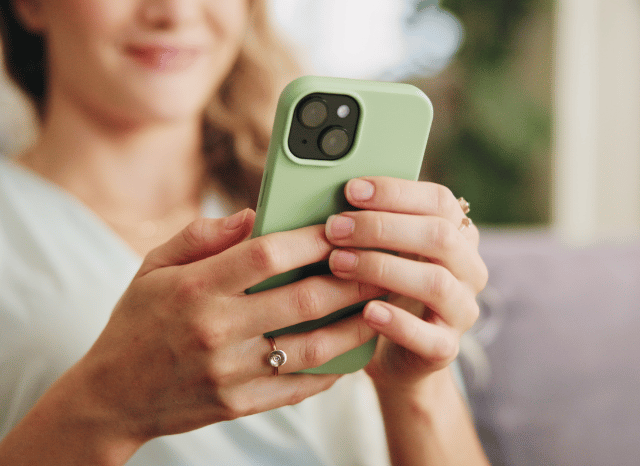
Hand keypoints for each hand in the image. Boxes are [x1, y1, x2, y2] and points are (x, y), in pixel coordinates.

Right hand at [66, 208, 381, 446]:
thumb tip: (253, 214)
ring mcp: (230, 372)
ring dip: (354, 326)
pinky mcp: (239, 404)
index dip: (312, 238)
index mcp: (196, 288)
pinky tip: (352, 351)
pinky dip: (332, 368)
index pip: (268, 255)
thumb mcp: (154, 267)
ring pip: (312, 347)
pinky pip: (299, 386)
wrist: (112, 396)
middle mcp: (217, 330)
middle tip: (380, 264)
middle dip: (351, 279)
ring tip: (379, 306)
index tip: (342, 227)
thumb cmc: (137, 321)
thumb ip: (202, 236)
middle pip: (303, 299)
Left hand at [325, 177, 487, 387]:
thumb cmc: (384, 288)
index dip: (396, 192)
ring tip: (338, 263)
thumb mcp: (385, 251)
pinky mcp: (447, 348)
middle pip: (439, 236)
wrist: (395, 351)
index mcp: (458, 235)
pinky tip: (368, 311)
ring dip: (382, 268)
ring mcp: (462, 310)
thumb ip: (376, 224)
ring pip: (435, 282)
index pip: (439, 201)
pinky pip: (429, 337)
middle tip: (335, 228)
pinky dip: (398, 323)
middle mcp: (469, 270)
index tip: (351, 190)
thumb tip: (337, 197)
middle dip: (382, 228)